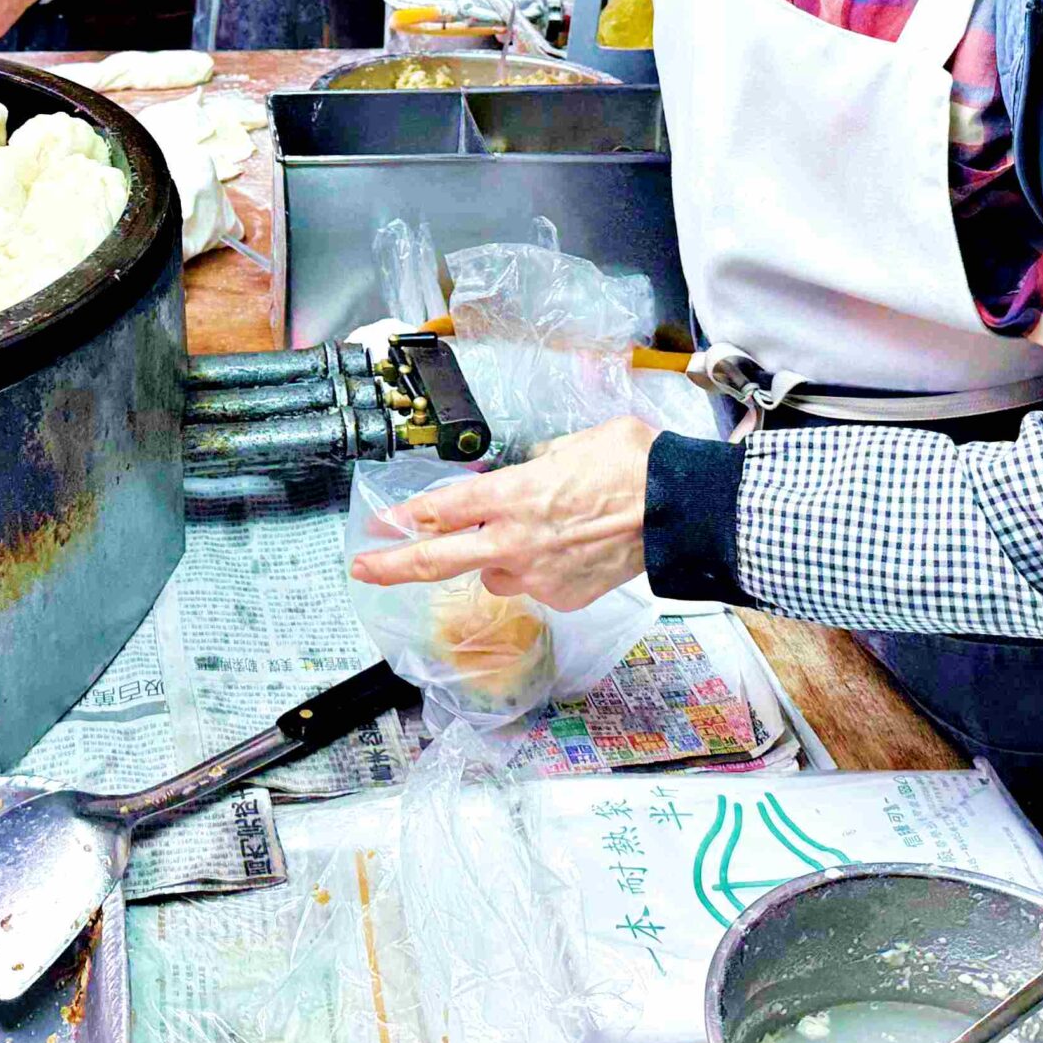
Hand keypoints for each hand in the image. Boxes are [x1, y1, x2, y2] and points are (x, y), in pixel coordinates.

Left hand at [347, 416, 656, 610]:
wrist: (678, 512)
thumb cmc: (634, 466)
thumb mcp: (574, 444)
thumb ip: (539, 463)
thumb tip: (532, 471)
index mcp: (513, 496)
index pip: (443, 510)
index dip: (407, 517)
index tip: (382, 523)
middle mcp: (515, 541)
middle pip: (437, 560)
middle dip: (393, 565)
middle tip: (364, 568)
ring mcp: (538, 576)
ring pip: (495, 574)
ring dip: (499, 560)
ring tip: (538, 536)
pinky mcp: (564, 598)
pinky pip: (537, 585)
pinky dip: (543, 570)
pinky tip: (572, 549)